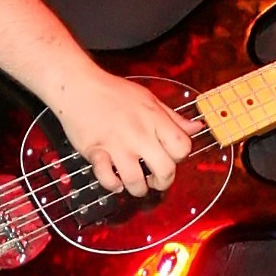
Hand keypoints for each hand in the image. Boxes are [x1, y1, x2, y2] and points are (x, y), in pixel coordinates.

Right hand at [54, 63, 193, 197]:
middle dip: (163, 182)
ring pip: (136, 181)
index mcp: (154, 119)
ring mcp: (117, 144)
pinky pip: (107, 179)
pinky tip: (114, 179)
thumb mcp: (149, 99)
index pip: (182, 147)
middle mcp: (139, 133)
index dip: (179, 158)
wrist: (78, 86)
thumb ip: (173, 118)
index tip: (170, 158)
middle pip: (165, 170)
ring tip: (134, 184)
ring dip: (138, 189)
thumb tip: (197, 128)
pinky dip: (112, 185)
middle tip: (155, 180)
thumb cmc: (113, 92)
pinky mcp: (96, 151)